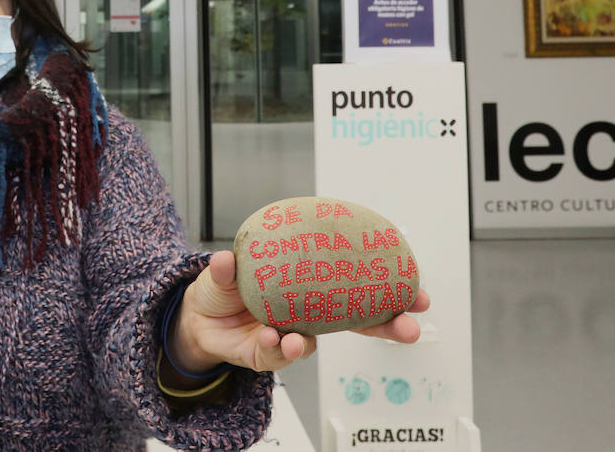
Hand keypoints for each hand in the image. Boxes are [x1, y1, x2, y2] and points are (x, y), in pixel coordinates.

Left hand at [169, 250, 431, 374]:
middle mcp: (307, 313)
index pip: (353, 288)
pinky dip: (276, 348)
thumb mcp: (226, 268)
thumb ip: (227, 266)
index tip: (416, 289)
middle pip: (355, 322)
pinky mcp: (269, 355)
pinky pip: (278, 356)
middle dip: (385, 327)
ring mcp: (290, 335)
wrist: (198, 318)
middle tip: (408, 328)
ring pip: (312, 344)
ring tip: (296, 339)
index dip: (384, 290)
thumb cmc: (224, 286)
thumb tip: (225, 258)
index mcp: (308, 286)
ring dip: (308, 343)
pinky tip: (271, 338)